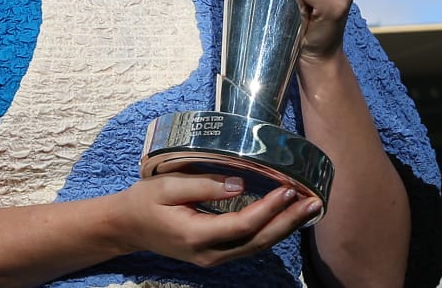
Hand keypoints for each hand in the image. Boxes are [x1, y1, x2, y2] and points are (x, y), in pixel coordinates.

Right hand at [109, 173, 319, 268]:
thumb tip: (240, 184)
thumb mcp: (168, 186)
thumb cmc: (144, 202)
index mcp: (196, 235)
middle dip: (289, 222)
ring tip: (309, 207)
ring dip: (285, 227)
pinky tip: (286, 216)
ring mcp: (213, 257)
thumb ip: (204, 186)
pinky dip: (271, 230)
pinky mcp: (216, 254)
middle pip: (259, 241)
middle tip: (315, 201)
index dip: (269, 208)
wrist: (126, 227)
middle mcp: (209, 253)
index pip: (243, 224)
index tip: (288, 188)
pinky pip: (250, 244)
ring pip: (258, 246)